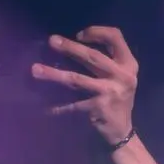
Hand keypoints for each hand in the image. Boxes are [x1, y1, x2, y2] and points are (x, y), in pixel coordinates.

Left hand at [31, 26, 138, 145]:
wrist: (122, 131)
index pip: (116, 37)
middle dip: (70, 47)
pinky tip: (45, 107)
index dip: (97, 32)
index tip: (79, 35)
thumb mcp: (121, 76)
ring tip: (35, 70)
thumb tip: (73, 44)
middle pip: (93, 56)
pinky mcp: (99, 108)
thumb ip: (107, 60)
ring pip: (77, 79)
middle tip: (51, 41)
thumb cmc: (117, 97)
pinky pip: (73, 105)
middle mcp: (122, 76)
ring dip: (54, 74)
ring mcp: (110, 92)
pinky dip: (58, 107)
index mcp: (128, 64)